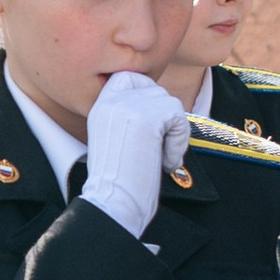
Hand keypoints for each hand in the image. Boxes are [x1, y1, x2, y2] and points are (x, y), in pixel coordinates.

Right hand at [81, 71, 190, 238]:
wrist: (112, 202)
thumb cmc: (118, 182)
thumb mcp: (115, 138)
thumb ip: (130, 116)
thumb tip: (161, 103)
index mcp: (100, 105)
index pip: (127, 77)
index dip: (146, 95)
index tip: (150, 127)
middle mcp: (112, 100)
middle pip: (155, 91)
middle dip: (165, 120)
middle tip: (157, 150)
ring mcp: (129, 106)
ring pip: (171, 104)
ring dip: (174, 133)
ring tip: (159, 157)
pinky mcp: (147, 116)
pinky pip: (179, 118)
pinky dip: (178, 142)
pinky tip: (163, 162)